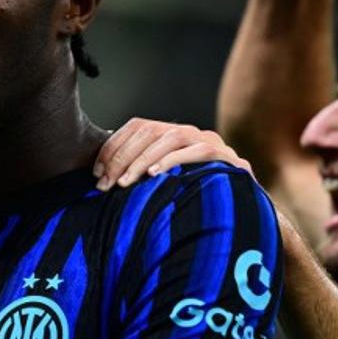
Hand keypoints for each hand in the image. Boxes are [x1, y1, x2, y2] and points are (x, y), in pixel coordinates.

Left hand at [93, 118, 253, 190]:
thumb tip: (101, 178)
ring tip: (124, 182)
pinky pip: (197, 151)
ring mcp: (209, 140)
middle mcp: (190, 132)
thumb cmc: (196, 198)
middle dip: (122, 157)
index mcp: (173, 134)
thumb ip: (141, 175)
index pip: (137, 127)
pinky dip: (173, 160)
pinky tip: (154, 176)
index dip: (113, 146)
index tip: (96, 172)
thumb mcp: (164, 184)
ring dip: (142, 160)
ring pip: (169, 138)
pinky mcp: (226, 156)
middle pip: (149, 131)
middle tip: (105, 184)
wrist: (241, 211)